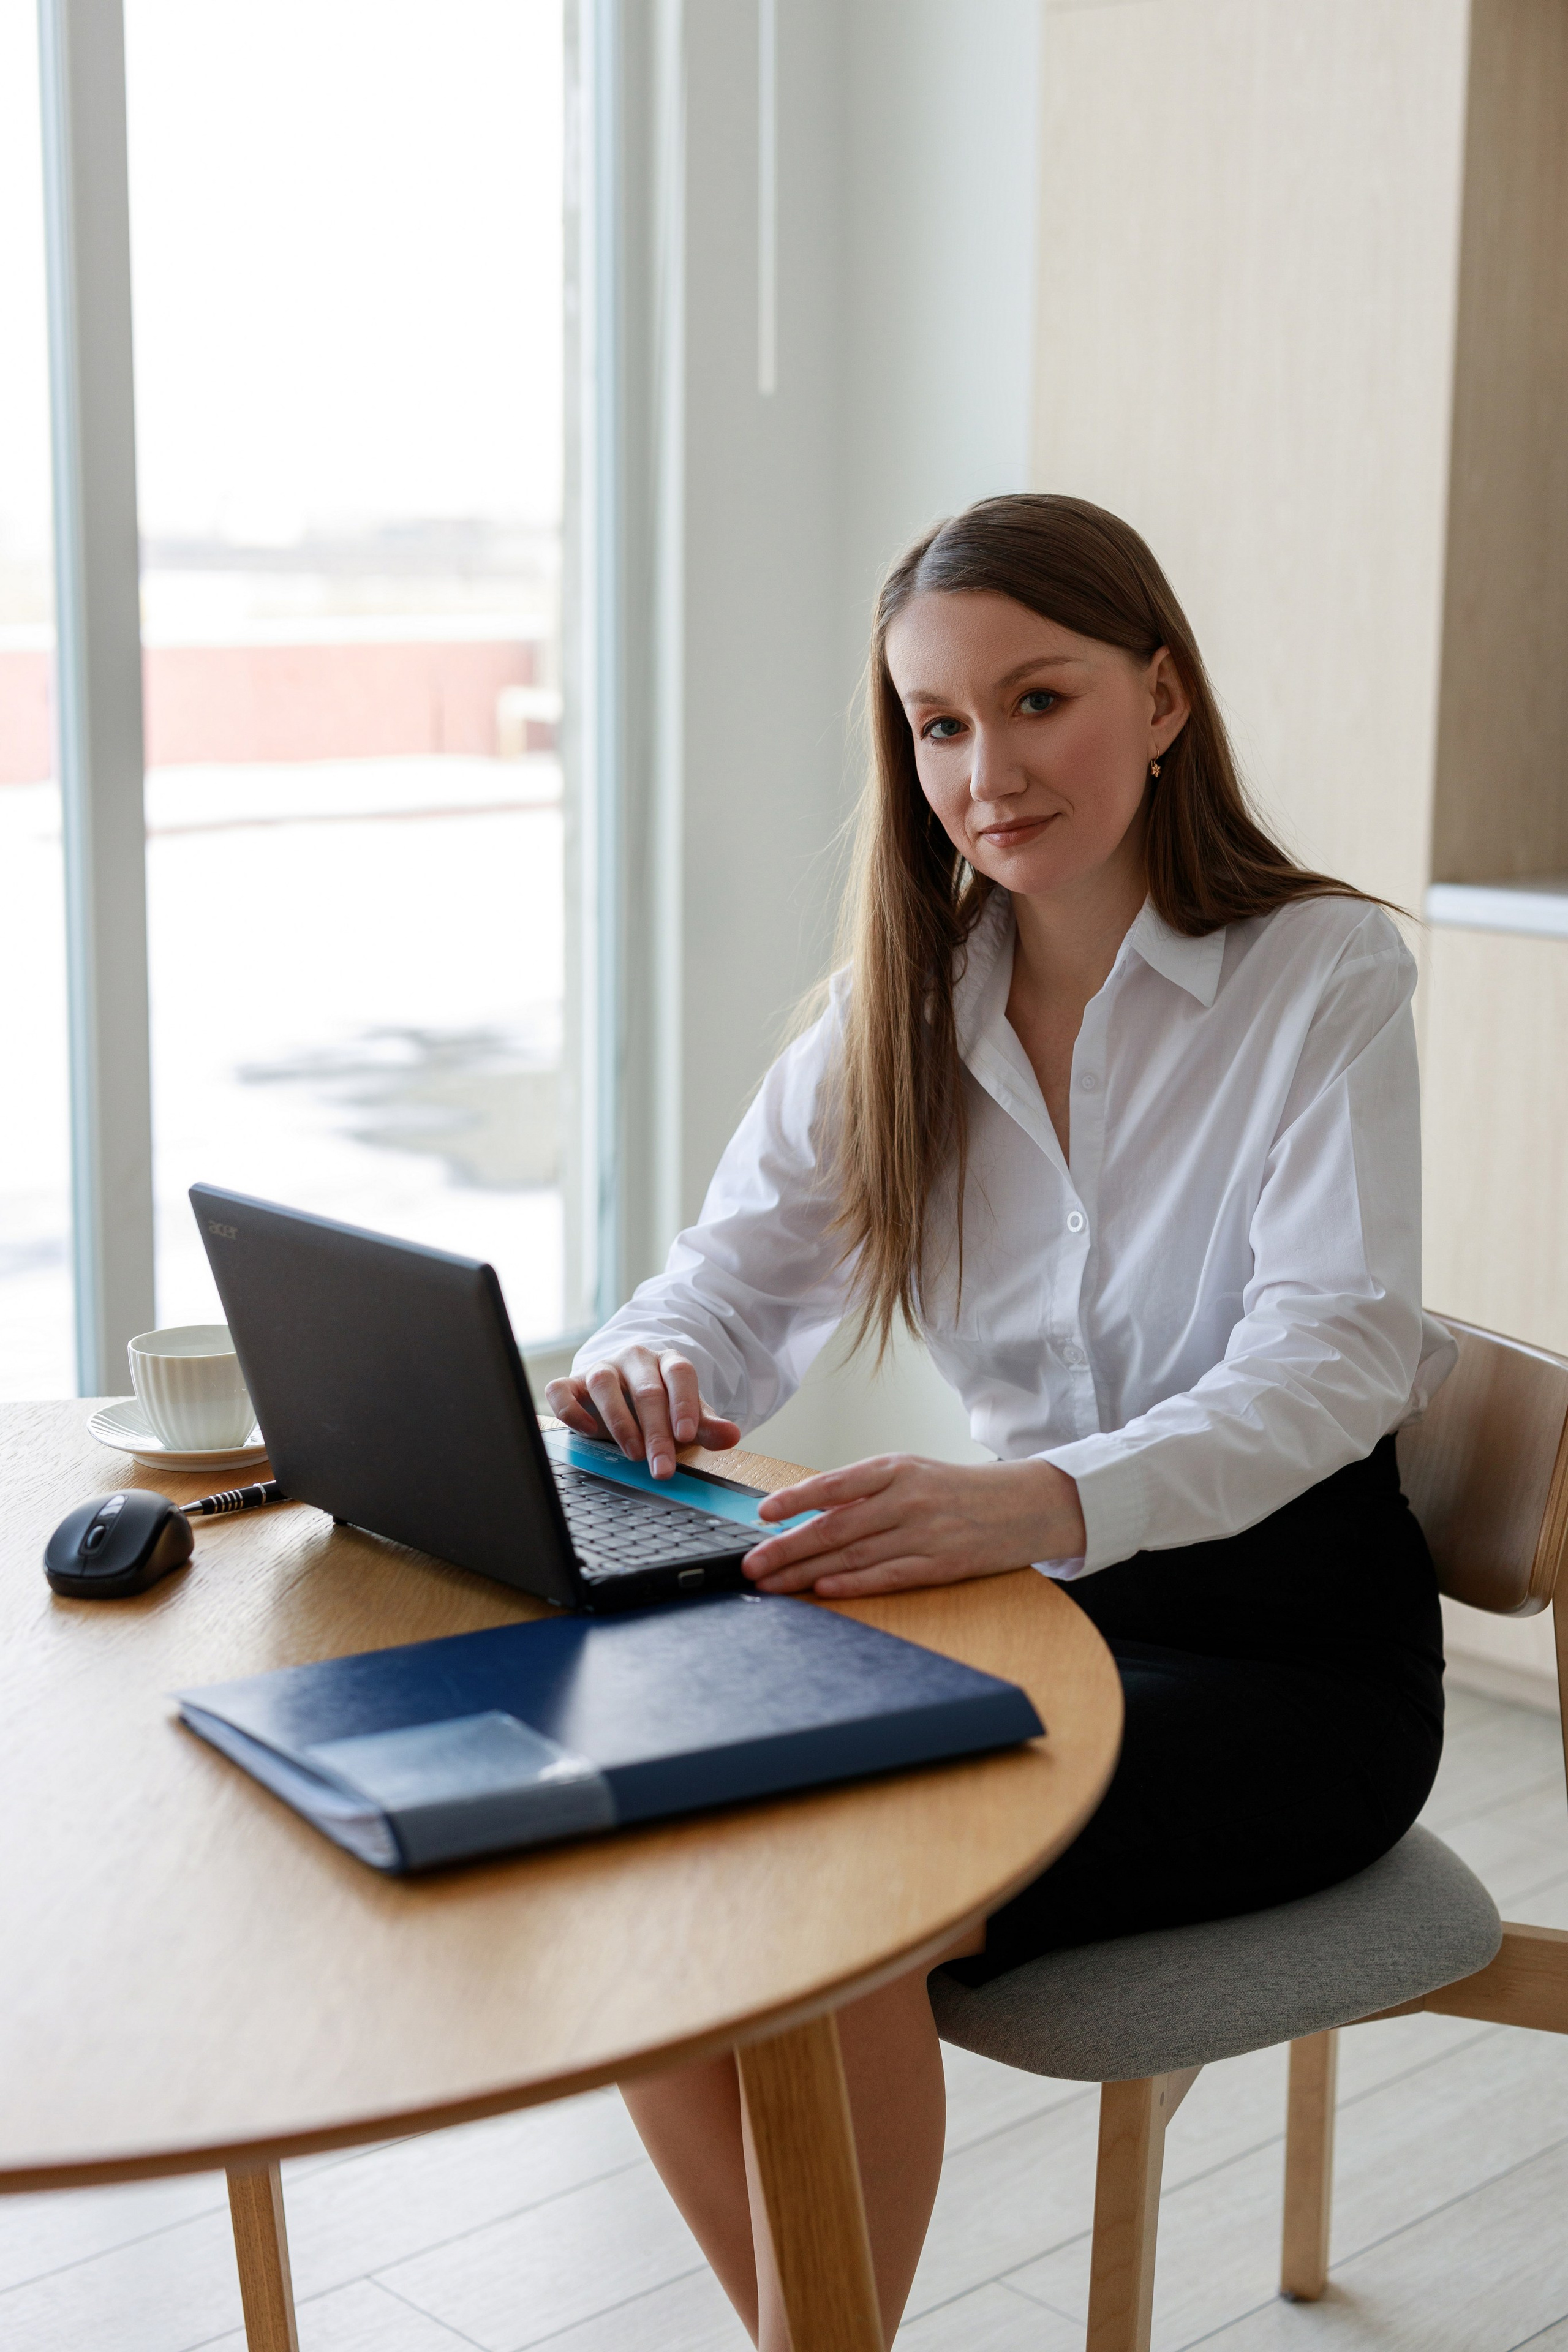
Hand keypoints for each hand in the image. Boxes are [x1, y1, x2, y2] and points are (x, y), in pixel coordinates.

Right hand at [545, 1346, 741, 1479]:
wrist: (626, 1393)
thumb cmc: (661, 1407)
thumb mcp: (687, 1417)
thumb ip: (707, 1426)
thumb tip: (732, 1436)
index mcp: (667, 1362)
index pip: (680, 1374)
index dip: (684, 1404)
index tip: (686, 1436)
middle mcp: (635, 1359)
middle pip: (646, 1389)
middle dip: (656, 1431)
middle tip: (662, 1466)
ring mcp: (602, 1368)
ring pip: (604, 1383)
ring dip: (619, 1421)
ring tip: (633, 1454)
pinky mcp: (573, 1383)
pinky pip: (562, 1390)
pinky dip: (570, 1409)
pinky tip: (587, 1431)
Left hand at [741, 1453, 1086, 1597]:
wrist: (1025, 1505)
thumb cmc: (958, 1489)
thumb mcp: (911, 1473)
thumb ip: (864, 1491)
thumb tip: (808, 1513)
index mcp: (895, 1469)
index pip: (833, 1485)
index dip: (793, 1500)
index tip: (760, 1516)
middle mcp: (906, 1498)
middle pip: (834, 1528)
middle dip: (786, 1548)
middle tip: (751, 1563)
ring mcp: (924, 1533)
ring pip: (852, 1557)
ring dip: (806, 1573)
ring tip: (773, 1584)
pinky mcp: (941, 1565)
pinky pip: (887, 1577)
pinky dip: (852, 1585)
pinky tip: (823, 1590)